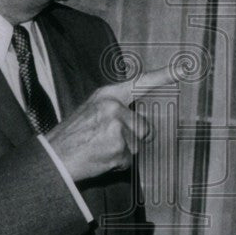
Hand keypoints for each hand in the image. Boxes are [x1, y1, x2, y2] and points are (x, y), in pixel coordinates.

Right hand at [45, 66, 176, 181]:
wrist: (52, 157)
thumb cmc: (72, 136)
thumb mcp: (91, 110)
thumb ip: (115, 109)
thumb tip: (139, 120)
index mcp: (107, 95)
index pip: (140, 83)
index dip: (163, 76)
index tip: (183, 70)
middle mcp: (114, 106)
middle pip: (144, 128)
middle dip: (132, 139)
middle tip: (106, 141)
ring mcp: (116, 126)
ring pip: (137, 146)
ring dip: (123, 152)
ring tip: (100, 149)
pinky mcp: (118, 146)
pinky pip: (129, 160)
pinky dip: (117, 164)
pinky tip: (100, 159)